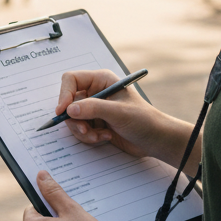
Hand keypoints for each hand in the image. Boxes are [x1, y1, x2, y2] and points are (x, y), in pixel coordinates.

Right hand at [57, 70, 199, 171]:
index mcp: (101, 80)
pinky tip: (105, 137)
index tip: (63, 112)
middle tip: (85, 131)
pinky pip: (80, 129)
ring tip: (99, 136)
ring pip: (72, 118)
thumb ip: (93, 108)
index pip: (72, 80)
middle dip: (75, 119)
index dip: (64, 94)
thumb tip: (69, 110)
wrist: (157, 141)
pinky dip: (89, 137)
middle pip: (69, 101)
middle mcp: (95, 92)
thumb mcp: (119, 112)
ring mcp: (94, 108)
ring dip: (83, 131)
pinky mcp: (95, 123)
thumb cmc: (144, 120)